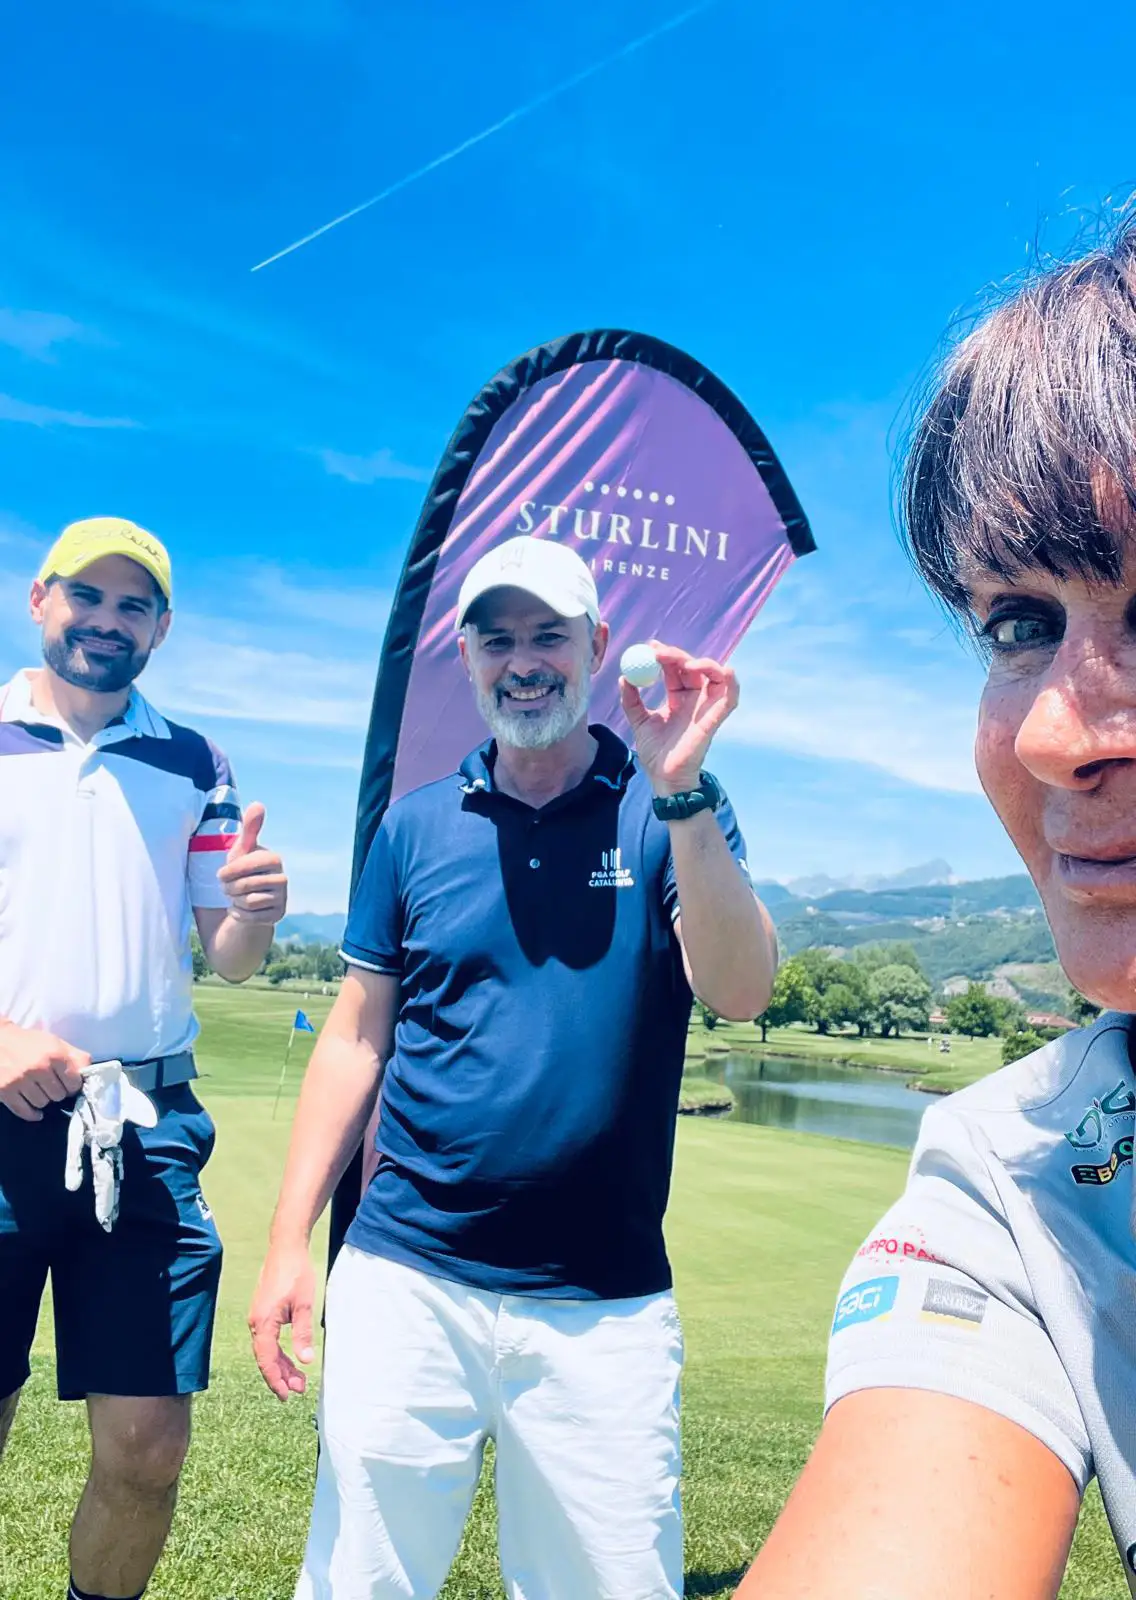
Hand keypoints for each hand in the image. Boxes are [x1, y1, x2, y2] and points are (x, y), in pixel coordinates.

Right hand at [0, 1023, 89, 1121]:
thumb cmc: (30, 1042)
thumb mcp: (55, 1042)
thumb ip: (76, 1056)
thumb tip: (90, 1072)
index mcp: (54, 1054)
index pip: (74, 1083)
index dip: (73, 1085)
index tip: (68, 1083)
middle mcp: (38, 1068)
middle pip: (58, 1096)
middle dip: (57, 1092)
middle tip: (51, 1085)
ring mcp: (20, 1081)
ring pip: (42, 1104)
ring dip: (43, 1100)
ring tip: (39, 1090)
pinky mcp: (5, 1091)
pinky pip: (24, 1112)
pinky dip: (32, 1114)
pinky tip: (35, 1110)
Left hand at [217, 803, 287, 924]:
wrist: (246, 901)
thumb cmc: (241, 871)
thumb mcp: (241, 850)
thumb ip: (250, 828)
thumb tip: (258, 804)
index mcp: (274, 859)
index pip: (246, 865)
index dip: (229, 871)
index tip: (221, 874)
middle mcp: (283, 878)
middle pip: (245, 885)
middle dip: (229, 888)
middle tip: (227, 888)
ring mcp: (283, 898)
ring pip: (248, 902)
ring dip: (234, 901)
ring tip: (236, 897)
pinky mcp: (278, 916)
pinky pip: (251, 917)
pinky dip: (239, 914)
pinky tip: (242, 910)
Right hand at [249, 1242, 315, 1399]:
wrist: (286, 1247)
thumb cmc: (296, 1273)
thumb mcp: (303, 1305)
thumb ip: (302, 1334)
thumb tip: (306, 1361)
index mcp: (263, 1322)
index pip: (266, 1360)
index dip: (276, 1380)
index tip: (288, 1395)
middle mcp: (255, 1322)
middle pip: (266, 1357)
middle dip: (282, 1376)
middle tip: (300, 1389)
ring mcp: (257, 1317)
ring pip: (267, 1349)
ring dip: (281, 1365)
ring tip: (299, 1378)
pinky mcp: (263, 1312)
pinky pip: (268, 1339)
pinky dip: (279, 1351)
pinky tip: (291, 1358)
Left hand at [619, 641, 738, 795]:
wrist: (664, 778)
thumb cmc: (656, 754)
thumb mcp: (639, 722)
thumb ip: (631, 701)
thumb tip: (624, 678)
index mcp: (677, 699)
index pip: (675, 670)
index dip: (665, 656)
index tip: (650, 647)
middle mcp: (694, 700)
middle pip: (692, 668)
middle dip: (676, 656)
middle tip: (658, 652)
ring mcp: (706, 708)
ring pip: (715, 675)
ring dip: (703, 663)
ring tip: (685, 663)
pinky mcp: (715, 719)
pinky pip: (730, 697)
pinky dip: (732, 682)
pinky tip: (725, 670)